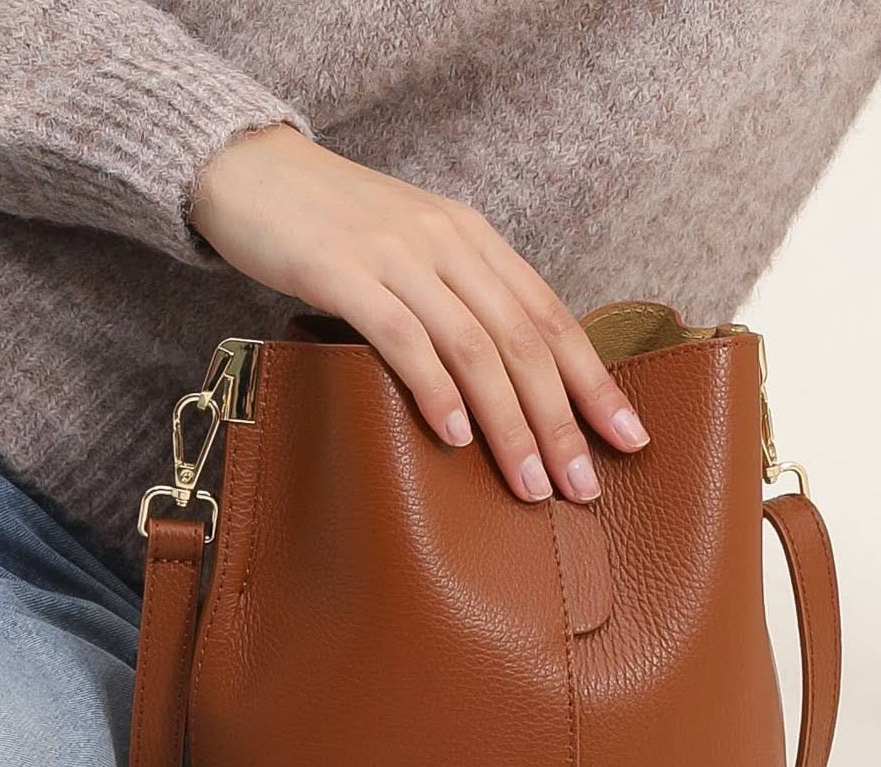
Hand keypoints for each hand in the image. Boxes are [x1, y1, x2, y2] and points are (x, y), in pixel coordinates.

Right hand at [189, 123, 650, 502]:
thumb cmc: (338, 226)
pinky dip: (435, 388)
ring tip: (531, 484)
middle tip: (583, 486)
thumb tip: (504, 384)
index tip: (630, 439)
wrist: (250, 166)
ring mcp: (396, 256)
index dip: (596, 383)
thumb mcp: (416, 252)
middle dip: (562, 421)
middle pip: (524, 342)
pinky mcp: (340, 271)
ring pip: (474, 347)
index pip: (552, 318)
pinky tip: (457, 436)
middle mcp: (449, 243)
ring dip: (509, 423)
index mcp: (476, 240)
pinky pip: (402, 336)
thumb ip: (460, 302)